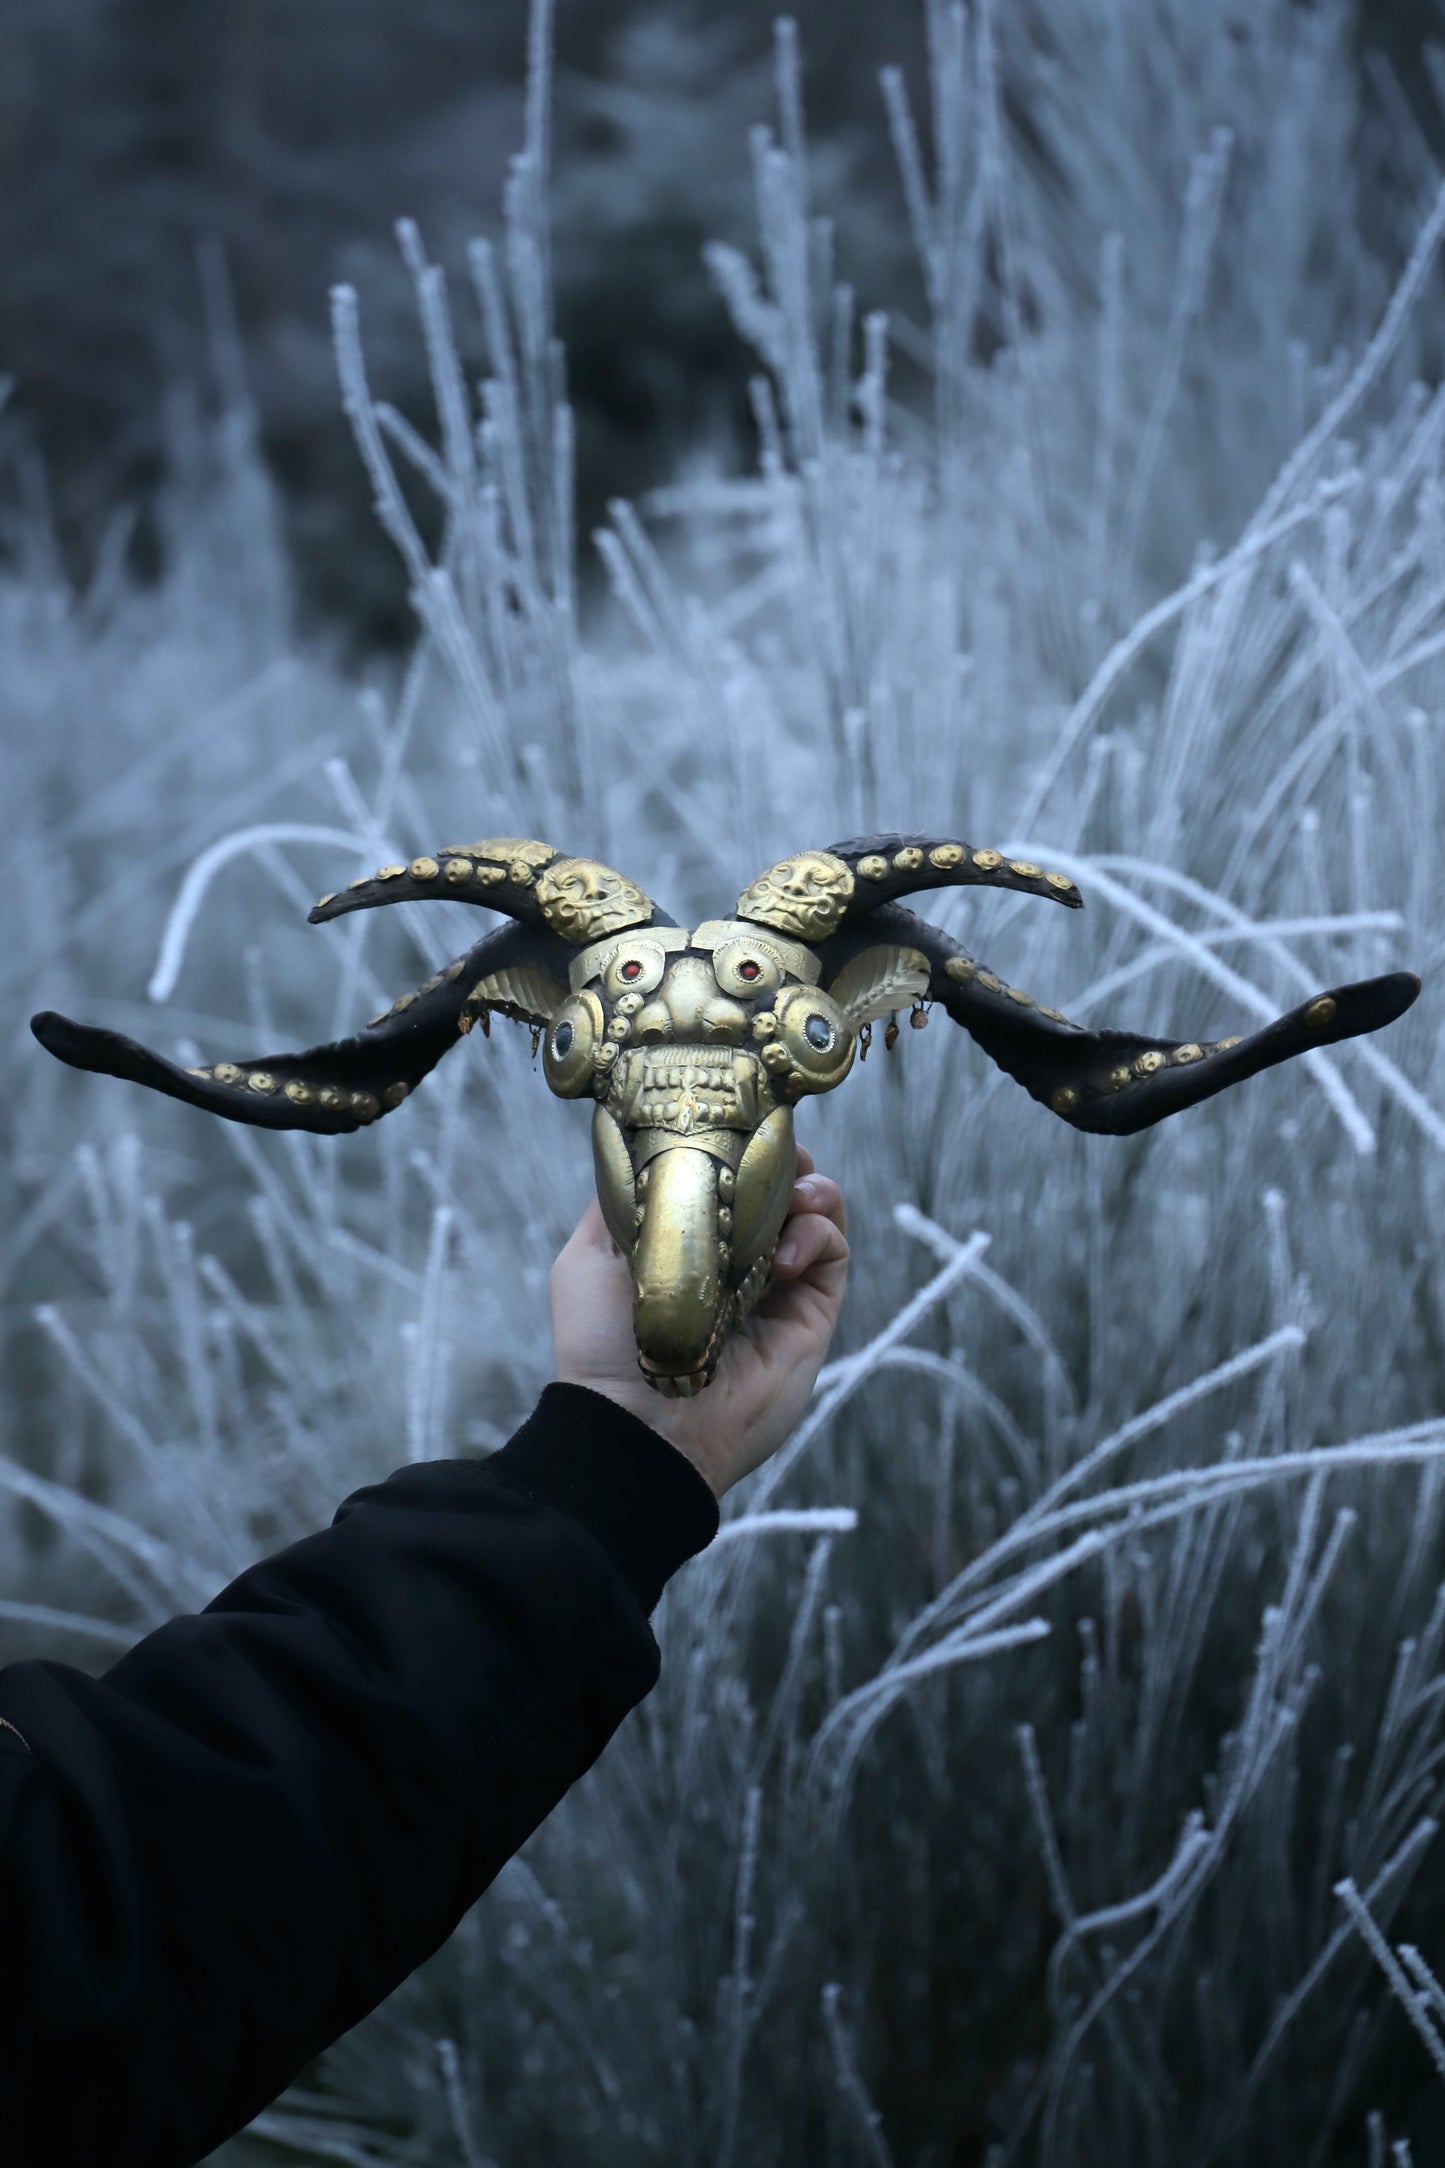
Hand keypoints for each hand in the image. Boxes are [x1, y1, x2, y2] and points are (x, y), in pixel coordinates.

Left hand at [550, 1144, 848, 1497]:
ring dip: (809, 1186)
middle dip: (782, 1154)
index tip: (737, 1124)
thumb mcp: (588, 1257)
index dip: (739, 1142)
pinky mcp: (810, 1313)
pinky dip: (818, 1232)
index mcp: (689, 1239)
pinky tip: (783, 1253)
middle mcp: (737, 1257)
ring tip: (789, 1195)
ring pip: (816, 1209)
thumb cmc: (602, 1345)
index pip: (729, 1174)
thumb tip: (639, 1146)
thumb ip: (615, 1199)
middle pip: (780, 1182)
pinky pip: (833, 1251)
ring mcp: (777, 1285)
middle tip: (774, 1150)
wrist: (639, 1425)